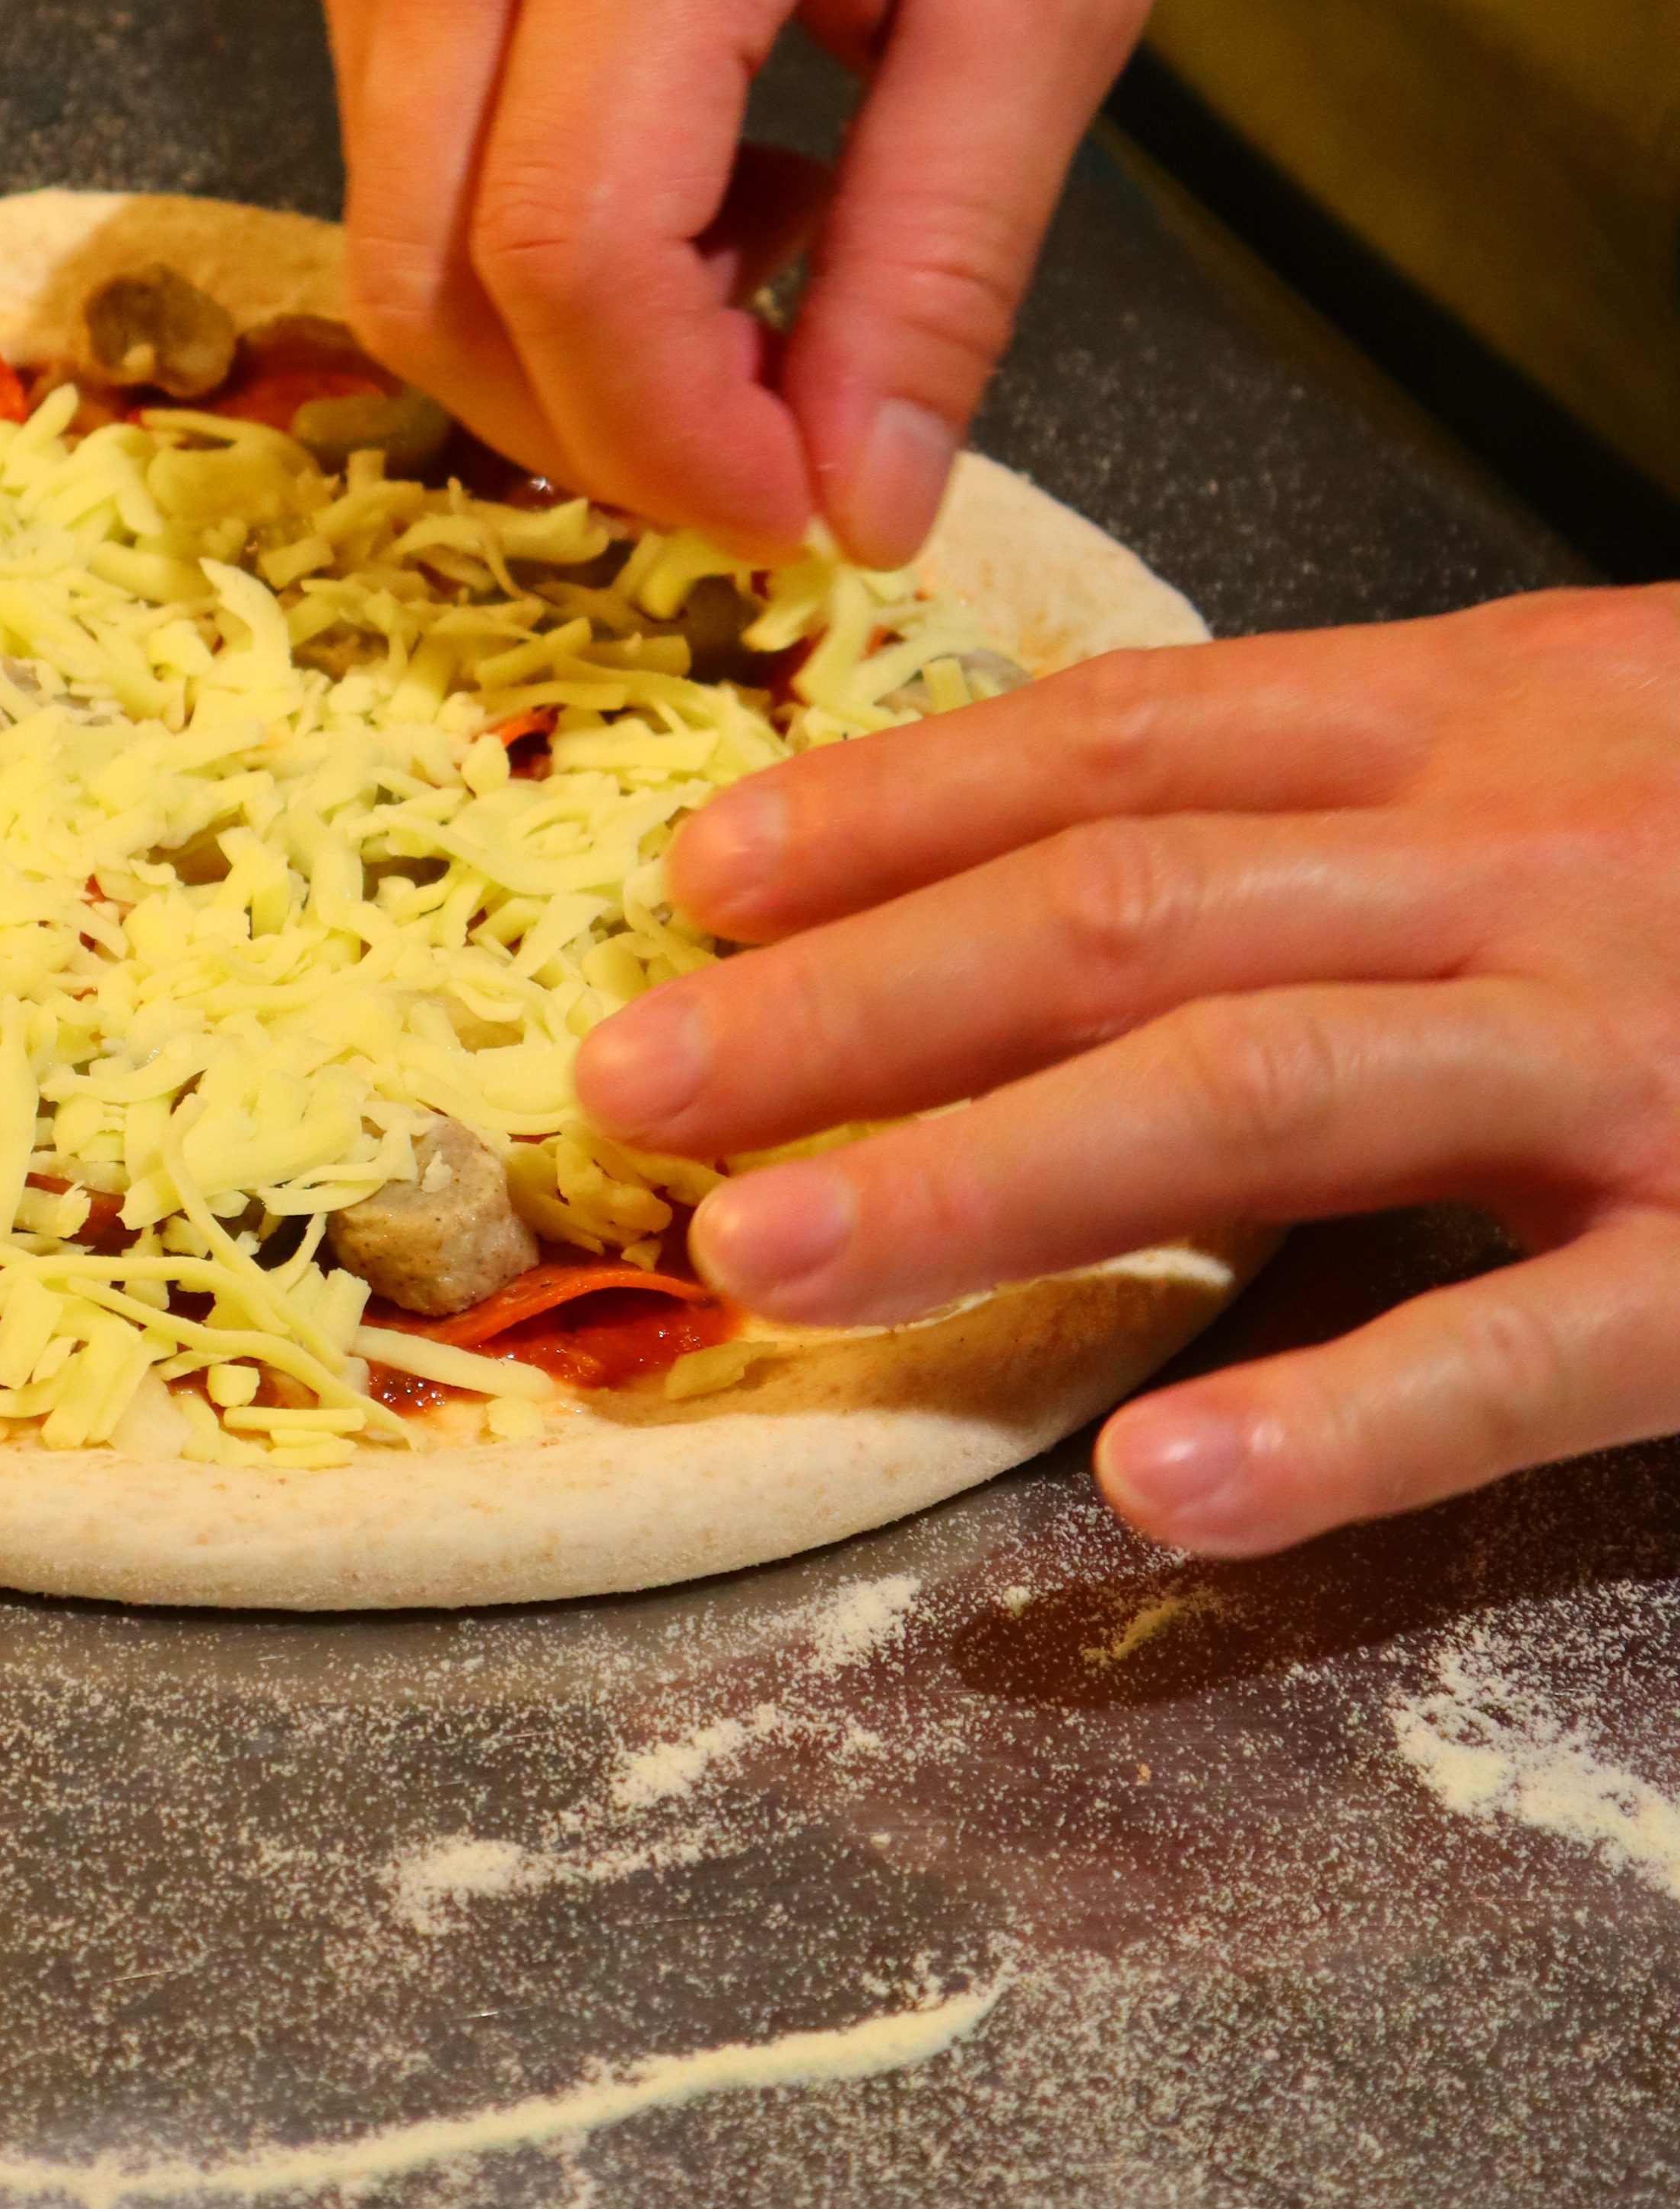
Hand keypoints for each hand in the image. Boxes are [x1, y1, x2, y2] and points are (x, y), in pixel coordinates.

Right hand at [302, 0, 1167, 560]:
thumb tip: (856, 515)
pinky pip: (393, 161)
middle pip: (430, 282)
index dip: (669, 440)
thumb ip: (944, 260)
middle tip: (789, 429)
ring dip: (568, 340)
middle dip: (601, 432)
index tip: (803, 508)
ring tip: (766, 242)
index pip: (566, 252)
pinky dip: (527, 243)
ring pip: (390, 245)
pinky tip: (683, 161)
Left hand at [570, 589, 1679, 1555]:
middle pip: (1122, 910)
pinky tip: (1158, 1487)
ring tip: (769, 1260)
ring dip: (982, 1178)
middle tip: (630, 1091)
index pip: (1125, 747)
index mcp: (1486, 720)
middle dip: (847, 1004)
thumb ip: (1396, 790)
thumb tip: (1124, 845)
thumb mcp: (1619, 734)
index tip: (692, 881)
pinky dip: (1334, 1422)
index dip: (887, 813)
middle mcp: (1525, 863)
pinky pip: (1523, 1353)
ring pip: (1256, 1091)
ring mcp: (1636, 1055)